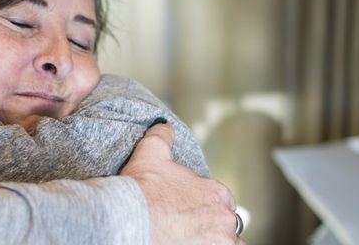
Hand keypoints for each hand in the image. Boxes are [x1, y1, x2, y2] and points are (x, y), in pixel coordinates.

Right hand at [122, 123, 243, 244]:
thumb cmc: (142, 189)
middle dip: (213, 225)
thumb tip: (164, 125)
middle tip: (191, 227)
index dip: (205, 205)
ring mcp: (220, 240)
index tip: (190, 210)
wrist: (130, 220)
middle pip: (226, 224)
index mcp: (215, 192)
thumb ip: (162, 137)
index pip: (221, 201)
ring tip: (197, 240)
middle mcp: (223, 217)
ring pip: (228, 242)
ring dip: (217, 240)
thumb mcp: (150, 154)